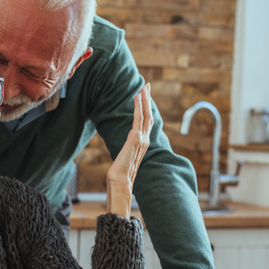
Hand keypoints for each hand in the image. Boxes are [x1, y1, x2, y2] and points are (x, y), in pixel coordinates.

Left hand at [106, 83, 152, 217]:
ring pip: (146, 114)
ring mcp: (142, 140)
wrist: (120, 183)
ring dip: (145, 99)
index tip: (144, 97)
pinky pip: (138, 118)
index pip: (146, 123)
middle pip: (149, 115)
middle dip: (148, 100)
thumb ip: (126, 153)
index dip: (146, 109)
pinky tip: (137, 97)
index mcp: (142, 144)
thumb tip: (123, 155)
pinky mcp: (135, 139)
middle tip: (146, 86)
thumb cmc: (119, 176)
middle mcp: (145, 141)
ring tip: (143, 87)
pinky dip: (139, 106)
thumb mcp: (123, 160)